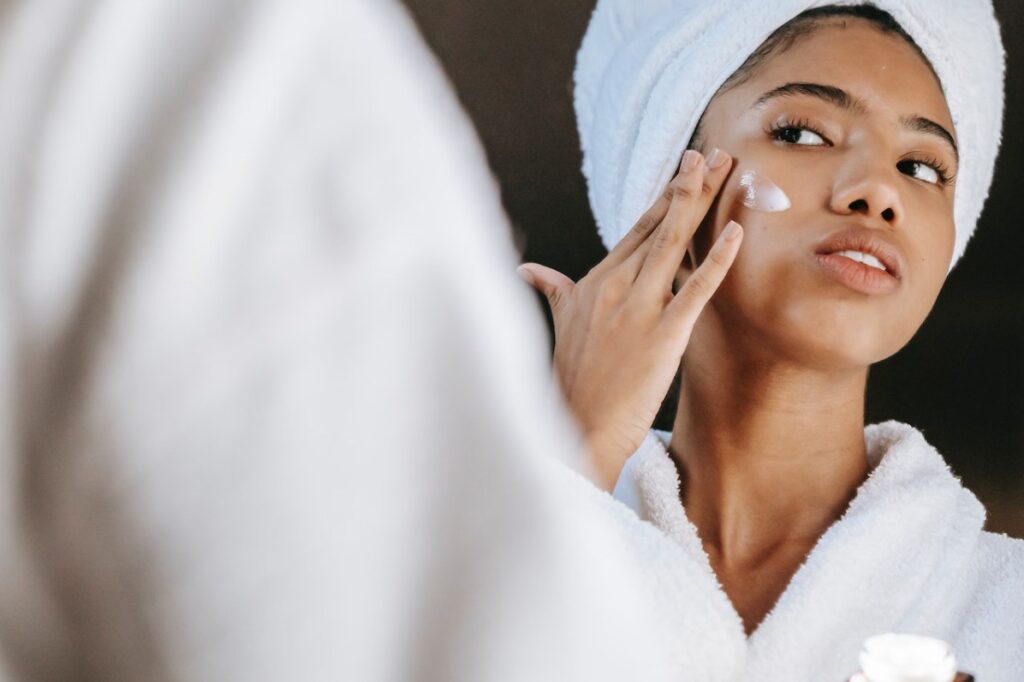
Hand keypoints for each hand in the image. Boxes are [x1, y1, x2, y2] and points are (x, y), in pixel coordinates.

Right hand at [517, 148, 741, 490]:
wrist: (575, 428)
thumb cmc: (570, 381)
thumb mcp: (561, 325)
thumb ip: (553, 289)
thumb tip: (527, 270)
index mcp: (596, 281)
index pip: (637, 229)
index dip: (664, 197)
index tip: (684, 168)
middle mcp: (616, 285)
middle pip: (659, 225)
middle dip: (688, 186)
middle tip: (714, 152)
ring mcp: (639, 308)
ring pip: (675, 242)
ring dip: (701, 201)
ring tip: (725, 168)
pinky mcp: (663, 334)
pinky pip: (696, 288)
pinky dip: (718, 258)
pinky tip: (738, 231)